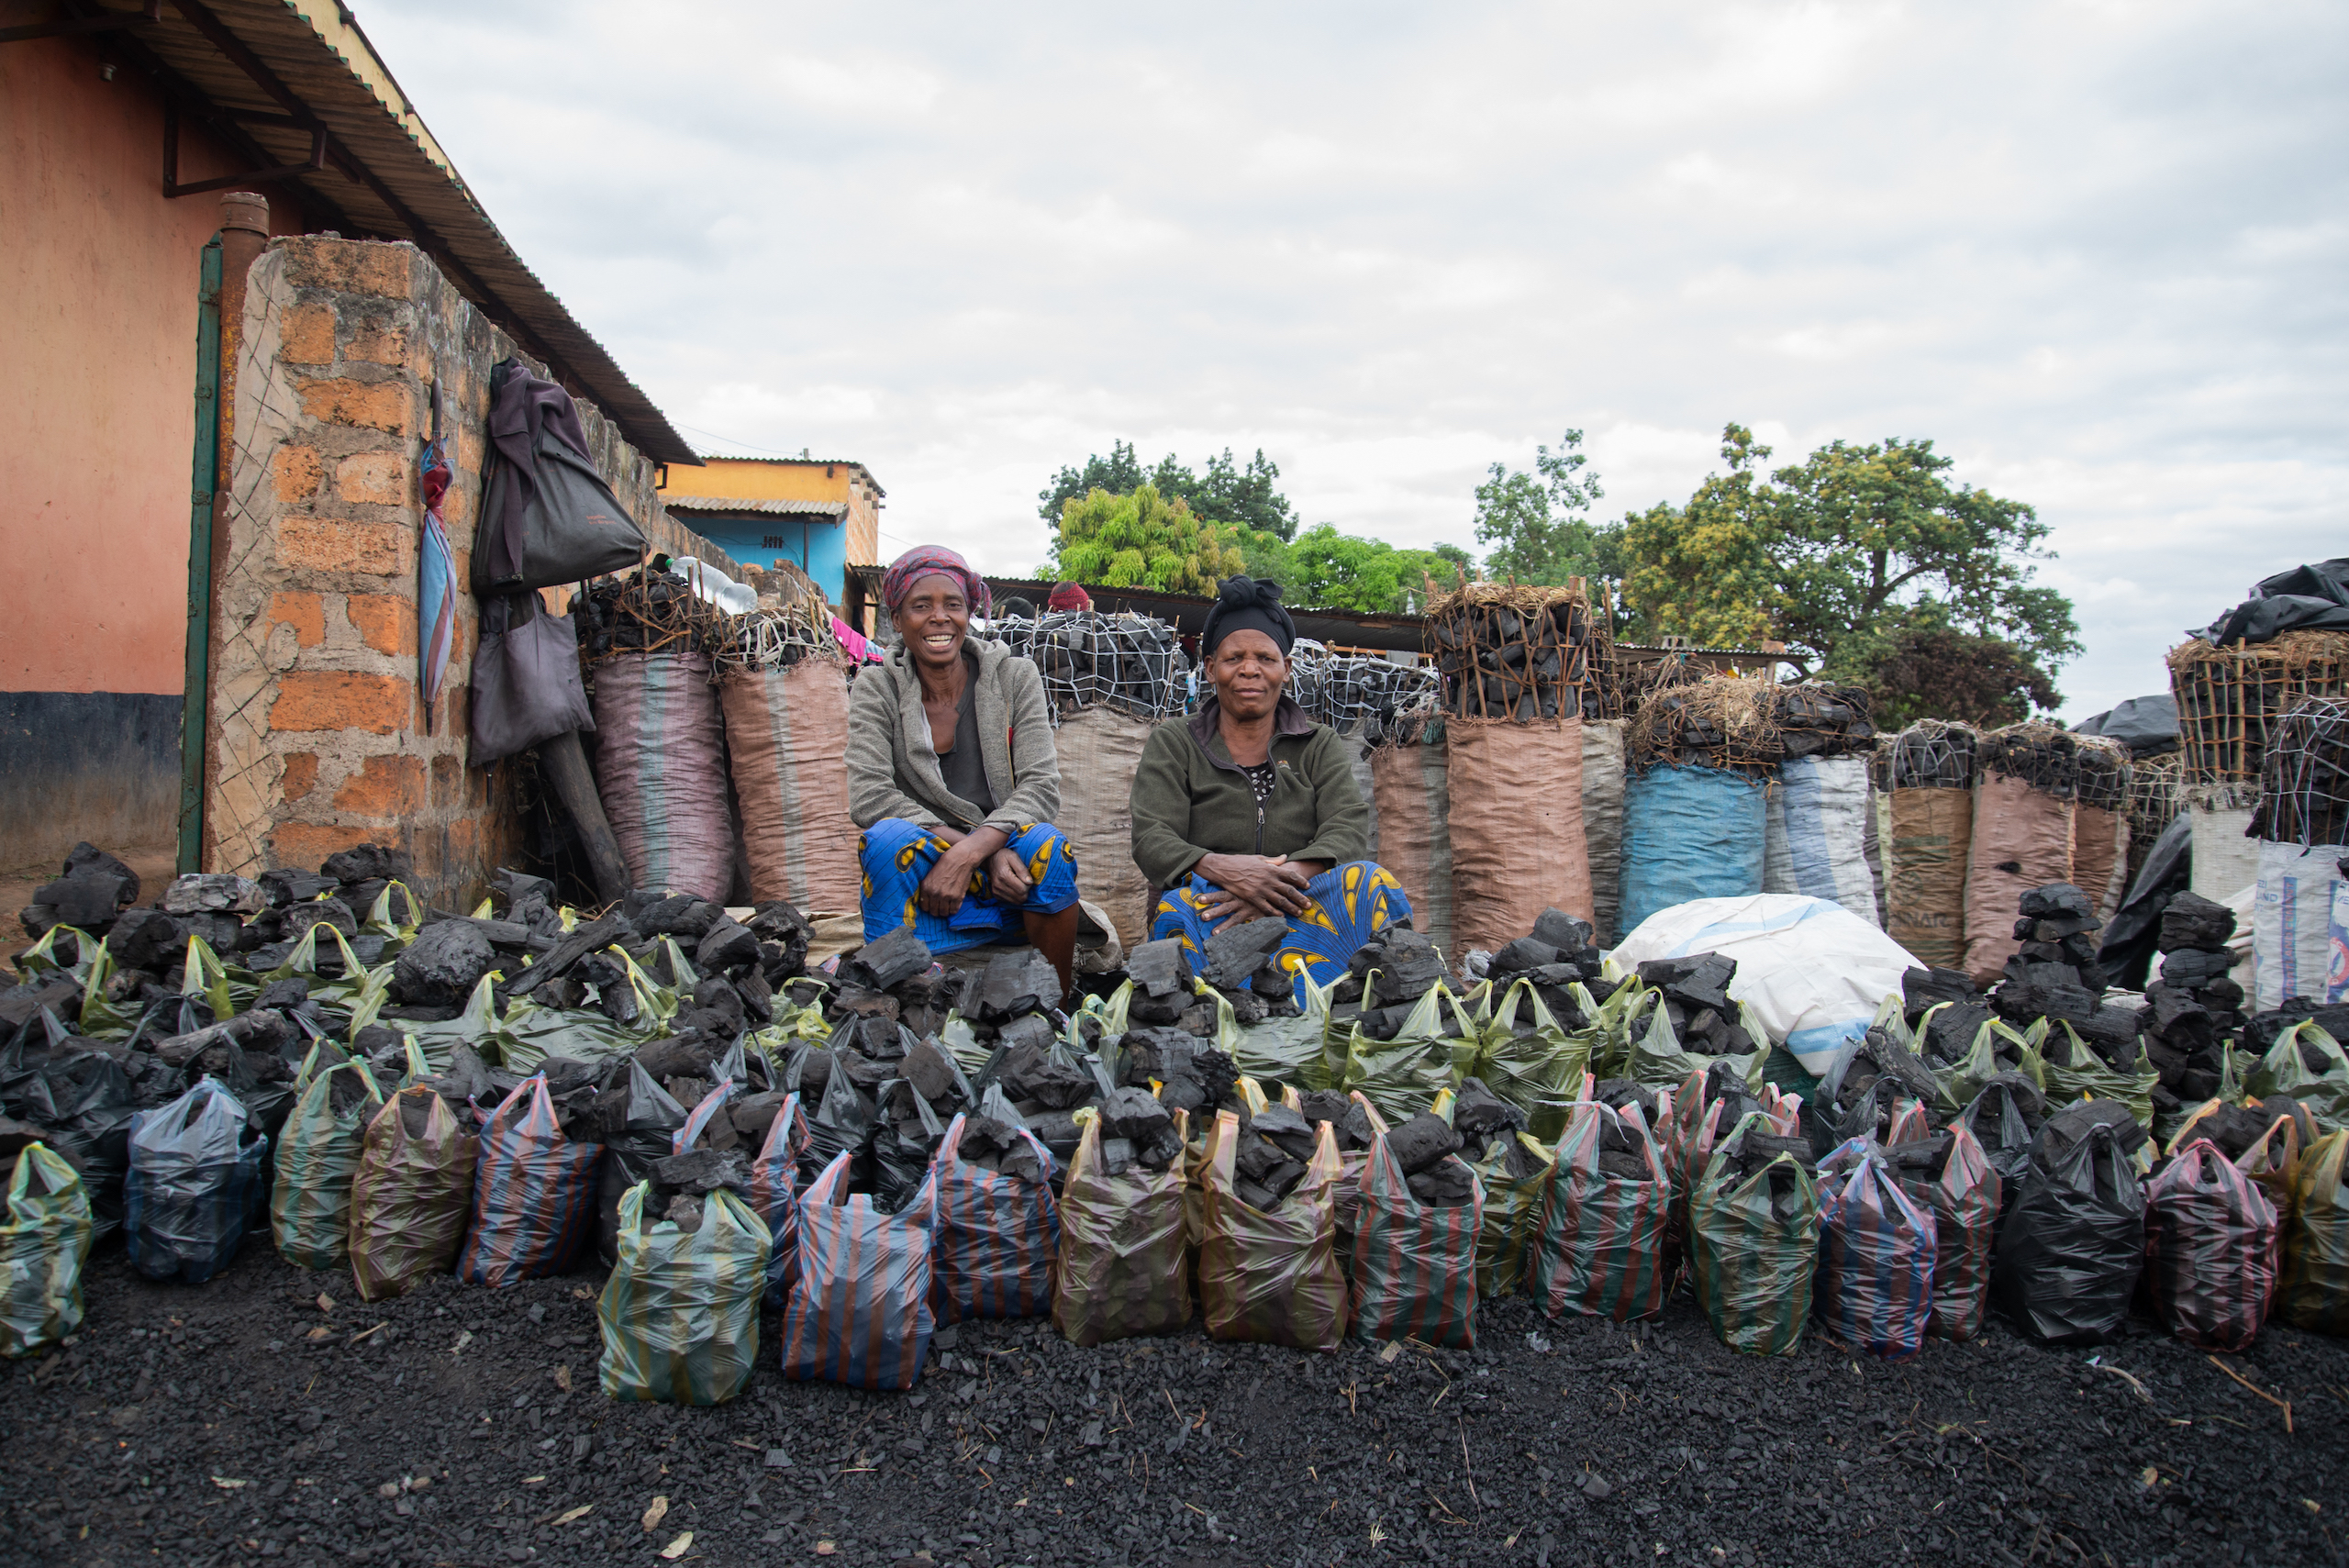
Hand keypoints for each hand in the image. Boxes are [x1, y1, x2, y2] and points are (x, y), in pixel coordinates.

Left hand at [918, 842, 985, 917]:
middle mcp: (934, 893)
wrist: (961, 858)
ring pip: (944, 913)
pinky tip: (953, 904)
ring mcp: (946, 896)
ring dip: (945, 911)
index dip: (928, 907)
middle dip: (936, 910)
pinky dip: (953, 909)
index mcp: (926, 887)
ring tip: (947, 906)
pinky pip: (954, 911)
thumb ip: (928, 887)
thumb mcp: (931, 874)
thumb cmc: (946, 863)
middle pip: (934, 912)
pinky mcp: (957, 897)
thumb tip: (926, 899)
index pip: (924, 907)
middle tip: (940, 906)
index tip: (932, 905)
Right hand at [988, 847, 1033, 903]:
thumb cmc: (1004, 856)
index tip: (1026, 877)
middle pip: (1020, 898)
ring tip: (1018, 884)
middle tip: (1023, 881)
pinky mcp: (996, 896)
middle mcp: (999, 886)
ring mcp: (996, 892)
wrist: (990, 860)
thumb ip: (1022, 869)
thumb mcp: (1014, 857)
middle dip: (1025, 891)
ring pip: (1016, 902)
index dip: (1028, 885)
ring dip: (1021, 894)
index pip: (1023, 890)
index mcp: (1004, 876)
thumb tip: (1030, 882)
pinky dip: (1015, 896)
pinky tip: (1013, 887)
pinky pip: (1011, 902)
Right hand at [1196, 854, 1311, 931]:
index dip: (1301, 881)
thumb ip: (1274, 860)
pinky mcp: (1252, 898)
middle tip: (1309, 905)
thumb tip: (1285, 857)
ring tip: (1299, 913)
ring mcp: (1261, 889)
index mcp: (1271, 869)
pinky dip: (1275, 913)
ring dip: (1291, 907)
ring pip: (1280, 901)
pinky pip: (1267, 907)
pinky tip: (1282, 916)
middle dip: (1300, 898)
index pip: (1291, 875)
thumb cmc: (1241, 861)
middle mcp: (1268, 880)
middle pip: (1289, 890)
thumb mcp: (1259, 858)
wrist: (1224, 868)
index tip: (1308, 886)